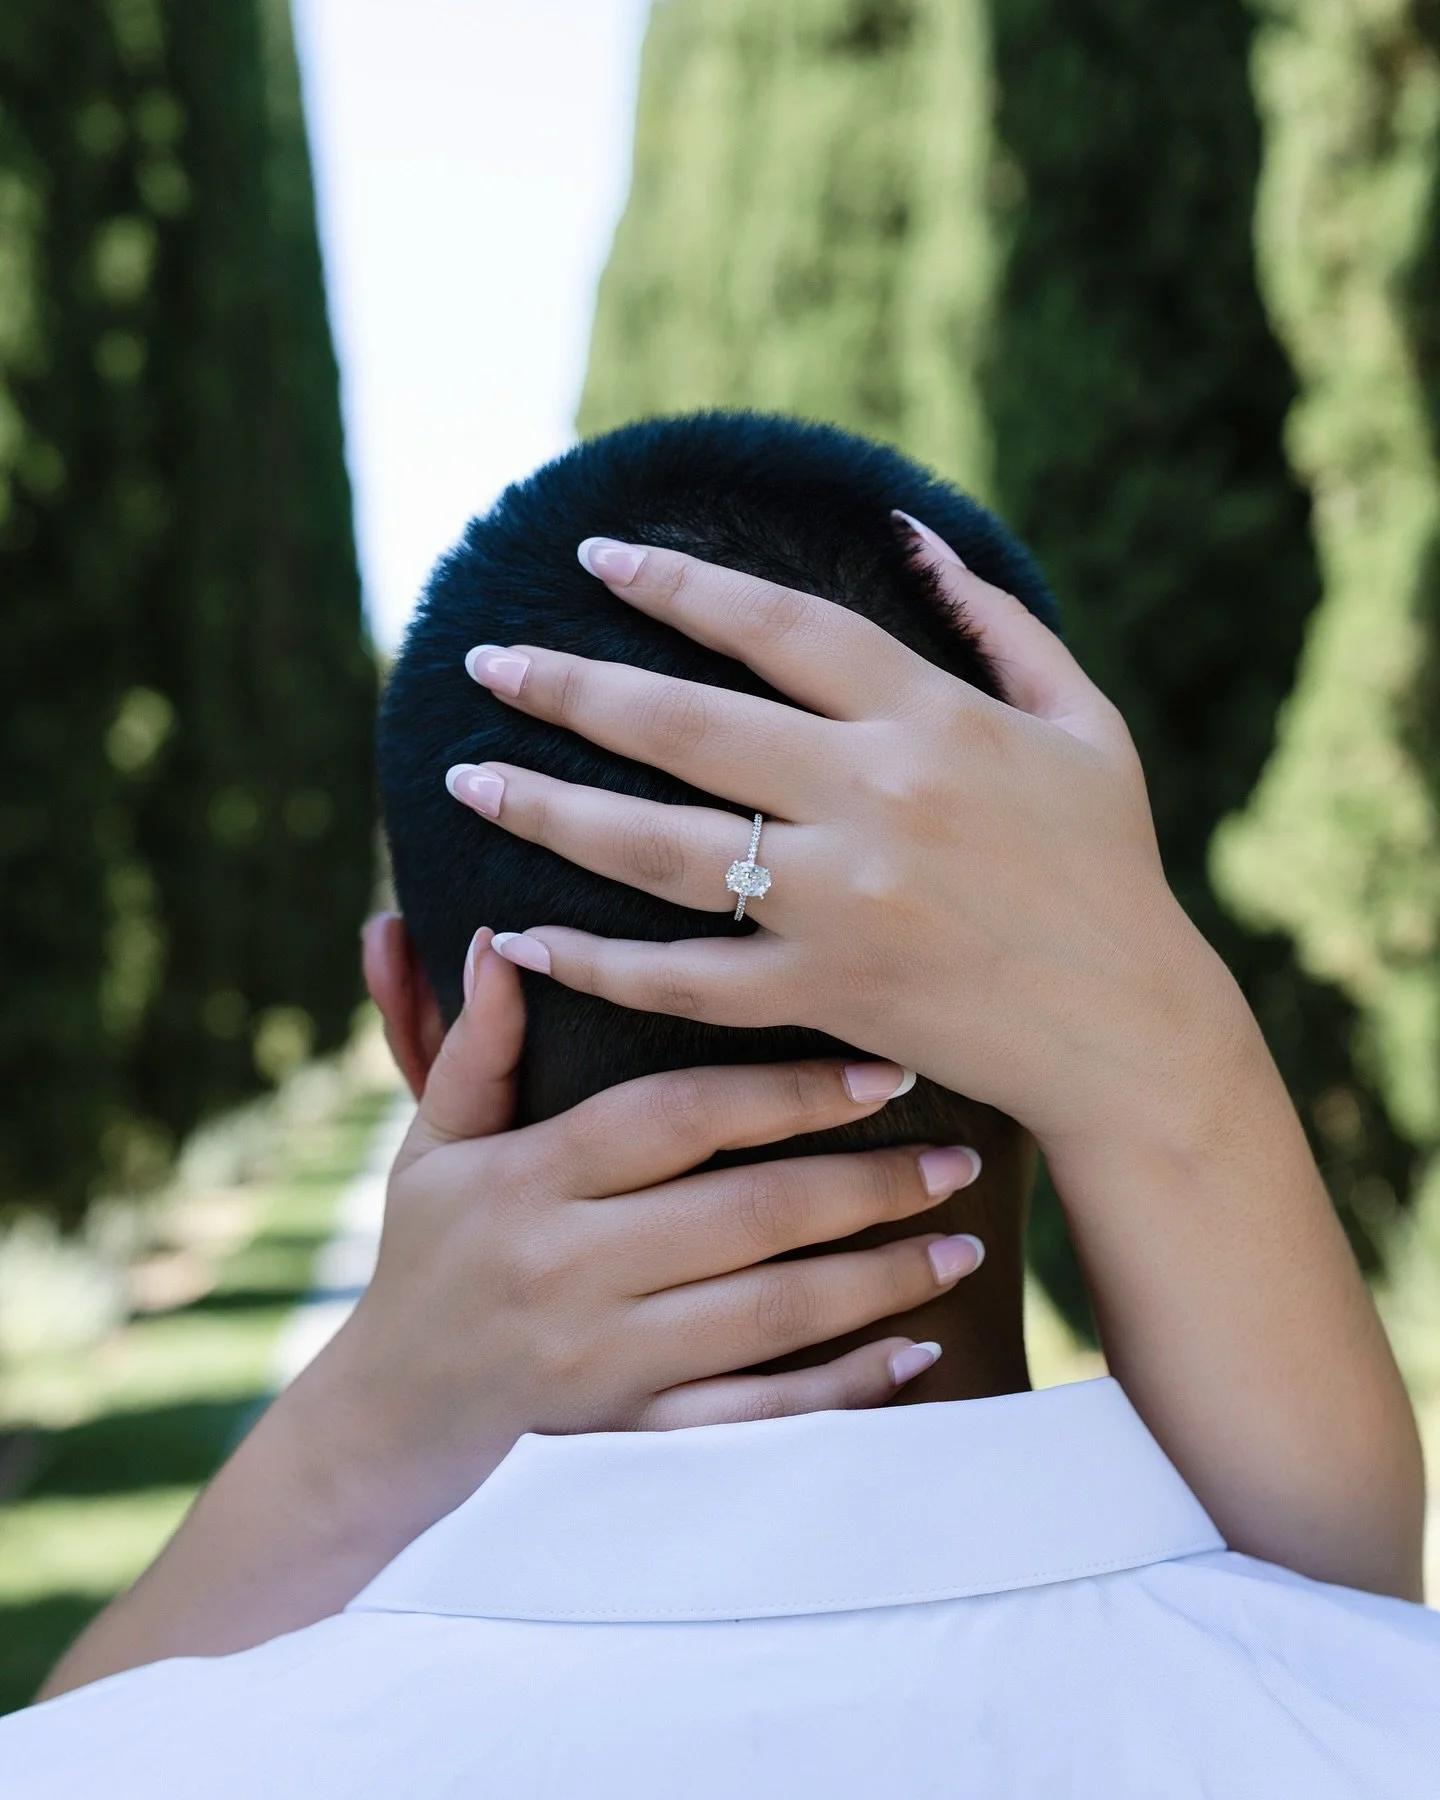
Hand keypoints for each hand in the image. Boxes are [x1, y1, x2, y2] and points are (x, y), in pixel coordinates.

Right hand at [38, 928, 983, 1695]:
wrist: (389, 1414)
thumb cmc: (427, 1252)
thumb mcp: (435, 1143)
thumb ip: (478, 1045)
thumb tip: (507, 937)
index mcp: (528, 1179)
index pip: (678, 1119)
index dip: (787, 1091)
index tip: (886, 1069)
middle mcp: (567, 1267)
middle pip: (747, 1216)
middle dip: (865, 1185)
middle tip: (958, 1156)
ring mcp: (602, 1361)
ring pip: (769, 1315)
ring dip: (878, 1279)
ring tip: (965, 1243)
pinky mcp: (629, 1433)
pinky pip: (754, 1418)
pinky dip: (842, 1389)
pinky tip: (915, 1353)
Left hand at [439, 528, 1425, 1599]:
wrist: (1126, 1031)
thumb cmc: (1109, 866)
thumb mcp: (1085, 722)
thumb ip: (994, 619)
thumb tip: (908, 526)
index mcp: (932, 722)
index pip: (777, 627)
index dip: (678, 583)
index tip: (596, 556)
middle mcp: (872, 803)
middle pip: (685, 727)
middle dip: (569, 686)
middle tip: (485, 659)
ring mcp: (839, 906)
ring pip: (659, 849)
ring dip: (549, 810)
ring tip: (466, 779)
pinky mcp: (821, 996)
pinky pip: (684, 979)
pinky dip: (598, 961)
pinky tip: (521, 935)